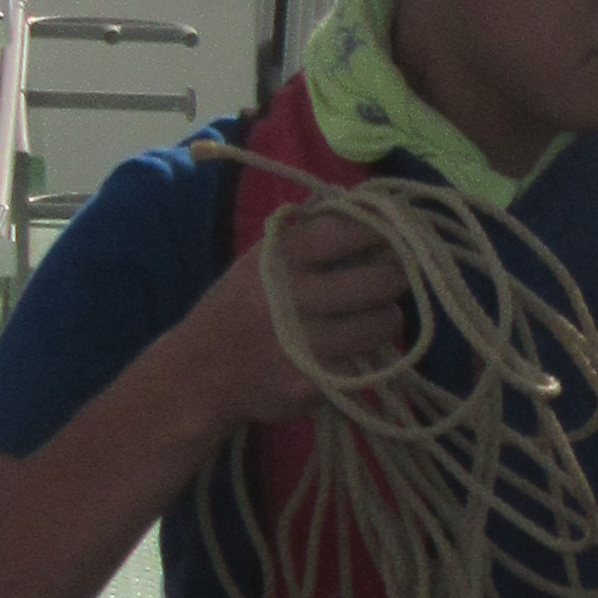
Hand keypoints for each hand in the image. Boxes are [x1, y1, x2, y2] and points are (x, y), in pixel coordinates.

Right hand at [167, 202, 412, 433]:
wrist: (198, 374)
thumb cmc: (241, 307)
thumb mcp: (262, 261)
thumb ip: (313, 236)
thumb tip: (379, 213)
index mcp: (278, 258)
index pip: (350, 231)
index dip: (386, 230)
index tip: (399, 233)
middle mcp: (288, 299)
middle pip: (381, 281)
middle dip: (396, 278)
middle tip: (391, 279)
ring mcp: (300, 346)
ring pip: (381, 325)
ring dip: (385, 320)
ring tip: (369, 317)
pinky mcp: (311, 385)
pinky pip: (365, 364)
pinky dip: (365, 357)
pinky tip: (344, 351)